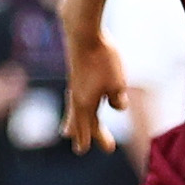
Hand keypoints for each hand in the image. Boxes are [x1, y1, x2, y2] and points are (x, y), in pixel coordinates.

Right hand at [64, 32, 125, 150]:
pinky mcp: (76, 76)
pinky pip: (74, 99)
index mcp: (86, 104)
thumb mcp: (118, 83)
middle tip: (81, 150)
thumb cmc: (102, 60)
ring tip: (67, 132)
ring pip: (73, 111)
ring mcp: (75, 86)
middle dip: (82, 135)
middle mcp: (77, 98)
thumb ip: (118, 99)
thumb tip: (117, 106)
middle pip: (79, 122)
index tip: (95, 150)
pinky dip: (74, 109)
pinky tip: (76, 104)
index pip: (89, 128)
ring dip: (73, 123)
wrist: (83, 34)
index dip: (93, 139)